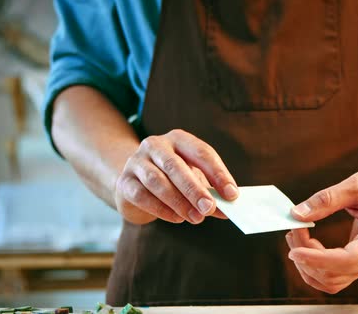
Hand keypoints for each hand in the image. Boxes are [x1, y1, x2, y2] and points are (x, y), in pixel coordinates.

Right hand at [114, 129, 238, 224]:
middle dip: (195, 189)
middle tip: (210, 208)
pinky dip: (161, 209)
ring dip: (179, 201)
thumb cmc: (172, 179)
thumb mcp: (194, 180)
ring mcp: (136, 162)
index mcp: (179, 139)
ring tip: (196, 218)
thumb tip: (228, 210)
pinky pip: (142, 195)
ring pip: (157, 181)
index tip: (232, 194)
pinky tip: (177, 219)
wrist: (134, 183)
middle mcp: (156, 145)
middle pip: (176, 166)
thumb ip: (210, 194)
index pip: (201, 153)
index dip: (218, 174)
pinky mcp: (124, 182)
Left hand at [286, 168, 357, 293]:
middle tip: (294, 230)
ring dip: (309, 264)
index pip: (345, 261)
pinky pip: (336, 275)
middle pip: (334, 275)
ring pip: (332, 281)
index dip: (316, 259)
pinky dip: (317, 265)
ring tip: (298, 236)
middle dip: (307, 257)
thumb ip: (327, 199)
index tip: (294, 250)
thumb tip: (297, 214)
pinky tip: (308, 244)